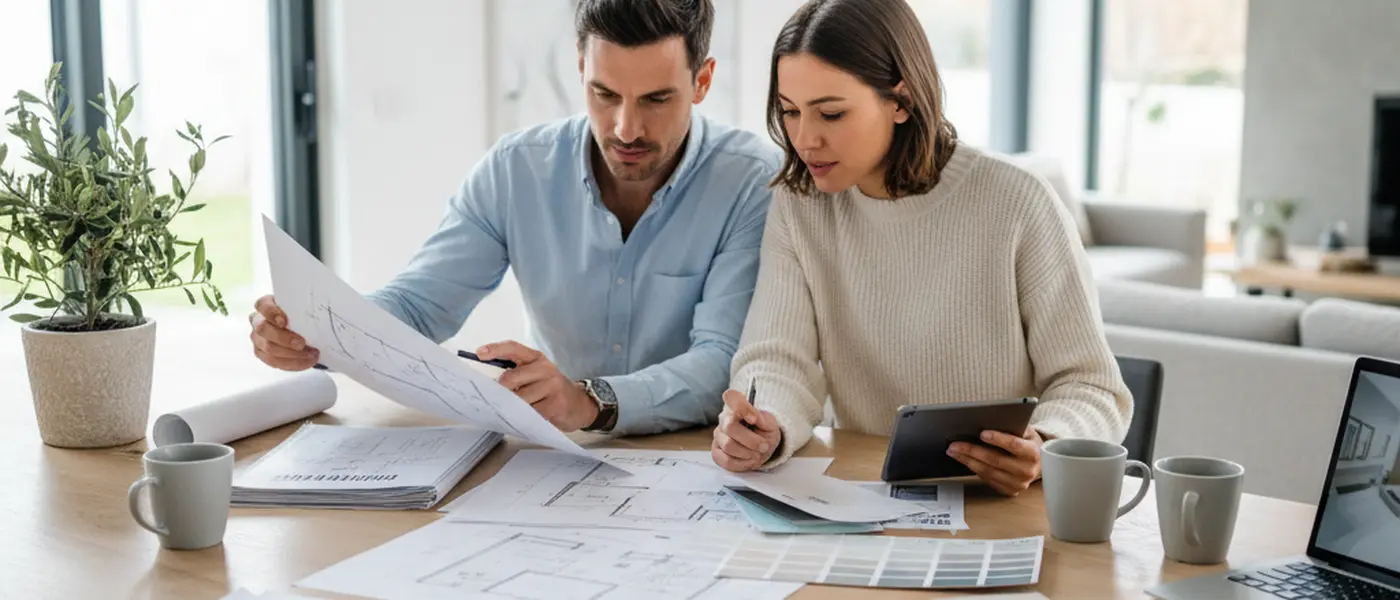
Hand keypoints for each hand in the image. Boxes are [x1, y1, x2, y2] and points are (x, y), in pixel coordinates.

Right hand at [248, 295, 318, 370]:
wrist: (304, 329)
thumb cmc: (302, 316)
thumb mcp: (304, 308)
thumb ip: (305, 308)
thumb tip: (321, 311)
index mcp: (266, 305)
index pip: (262, 305)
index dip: (271, 313)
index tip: (284, 321)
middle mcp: (258, 321)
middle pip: (263, 329)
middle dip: (284, 338)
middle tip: (302, 343)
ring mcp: (258, 338)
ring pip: (268, 348)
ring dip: (291, 354)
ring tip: (311, 354)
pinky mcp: (262, 353)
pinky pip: (274, 362)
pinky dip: (293, 363)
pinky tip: (307, 361)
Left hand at [480, 341, 597, 431]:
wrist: (580, 405)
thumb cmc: (550, 390)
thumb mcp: (536, 376)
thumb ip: (516, 374)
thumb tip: (488, 384)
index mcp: (537, 358)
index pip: (513, 348)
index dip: (495, 349)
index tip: (479, 353)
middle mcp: (545, 368)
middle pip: (511, 377)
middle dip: (501, 391)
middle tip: (500, 399)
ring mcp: (552, 386)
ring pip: (519, 398)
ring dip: (515, 408)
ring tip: (522, 410)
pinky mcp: (555, 404)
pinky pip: (530, 413)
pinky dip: (525, 417)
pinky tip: (531, 417)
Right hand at [711, 389, 781, 471]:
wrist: (763, 448)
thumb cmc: (765, 433)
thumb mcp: (770, 424)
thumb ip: (762, 419)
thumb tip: (753, 416)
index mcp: (737, 407)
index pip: (731, 396)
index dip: (741, 407)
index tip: (754, 419)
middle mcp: (724, 419)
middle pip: (730, 427)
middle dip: (751, 440)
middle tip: (763, 446)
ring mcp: (718, 436)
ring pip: (728, 446)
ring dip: (748, 453)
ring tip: (756, 454)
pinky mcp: (716, 453)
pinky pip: (726, 460)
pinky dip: (742, 463)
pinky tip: (748, 460)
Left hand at [947, 427, 1044, 495]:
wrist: (1039, 464)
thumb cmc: (1028, 443)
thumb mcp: (1025, 432)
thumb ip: (1011, 427)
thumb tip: (987, 422)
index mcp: (1033, 453)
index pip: (1014, 445)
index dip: (998, 439)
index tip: (982, 433)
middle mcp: (1027, 471)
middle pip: (995, 460)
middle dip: (972, 451)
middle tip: (955, 444)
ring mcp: (1018, 483)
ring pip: (988, 471)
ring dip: (967, 460)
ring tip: (953, 451)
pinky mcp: (1009, 491)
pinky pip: (987, 479)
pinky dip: (973, 469)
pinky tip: (964, 460)